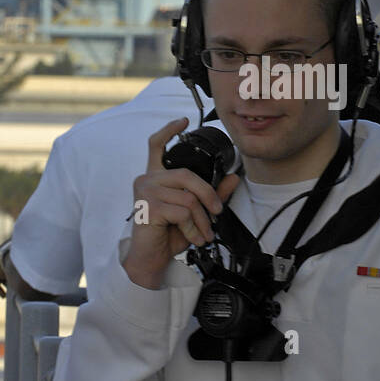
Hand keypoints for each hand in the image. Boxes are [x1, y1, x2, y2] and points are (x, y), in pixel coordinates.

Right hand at [122, 117, 239, 288]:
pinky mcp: (148, 207)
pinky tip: (193, 238)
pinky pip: (182, 212)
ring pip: (188, 197)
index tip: (183, 120)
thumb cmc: (168, 235)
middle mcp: (147, 179)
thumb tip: (234, 177)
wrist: (151, 259)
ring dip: (202, 219)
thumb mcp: (194, 213)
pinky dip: (193, 228)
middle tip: (217, 213)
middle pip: (187, 175)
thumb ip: (212, 194)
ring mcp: (145, 192)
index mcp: (156, 177)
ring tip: (203, 232)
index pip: (156, 144)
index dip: (170, 130)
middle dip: (208, 195)